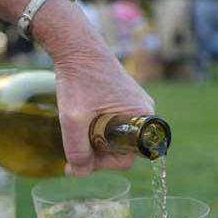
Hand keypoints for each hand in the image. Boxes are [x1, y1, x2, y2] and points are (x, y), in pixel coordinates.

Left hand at [54, 47, 153, 175]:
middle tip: (74, 149)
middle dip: (98, 153)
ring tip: (75, 133)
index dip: (102, 164)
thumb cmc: (79, 79)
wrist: (76, 46)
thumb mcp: (73, 117)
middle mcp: (144, 111)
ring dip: (96, 141)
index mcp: (142, 117)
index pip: (127, 158)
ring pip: (117, 136)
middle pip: (122, 148)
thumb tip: (79, 172)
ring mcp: (134, 103)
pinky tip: (81, 122)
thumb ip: (76, 149)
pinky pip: (115, 123)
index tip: (80, 159)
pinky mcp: (123, 97)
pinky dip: (97, 128)